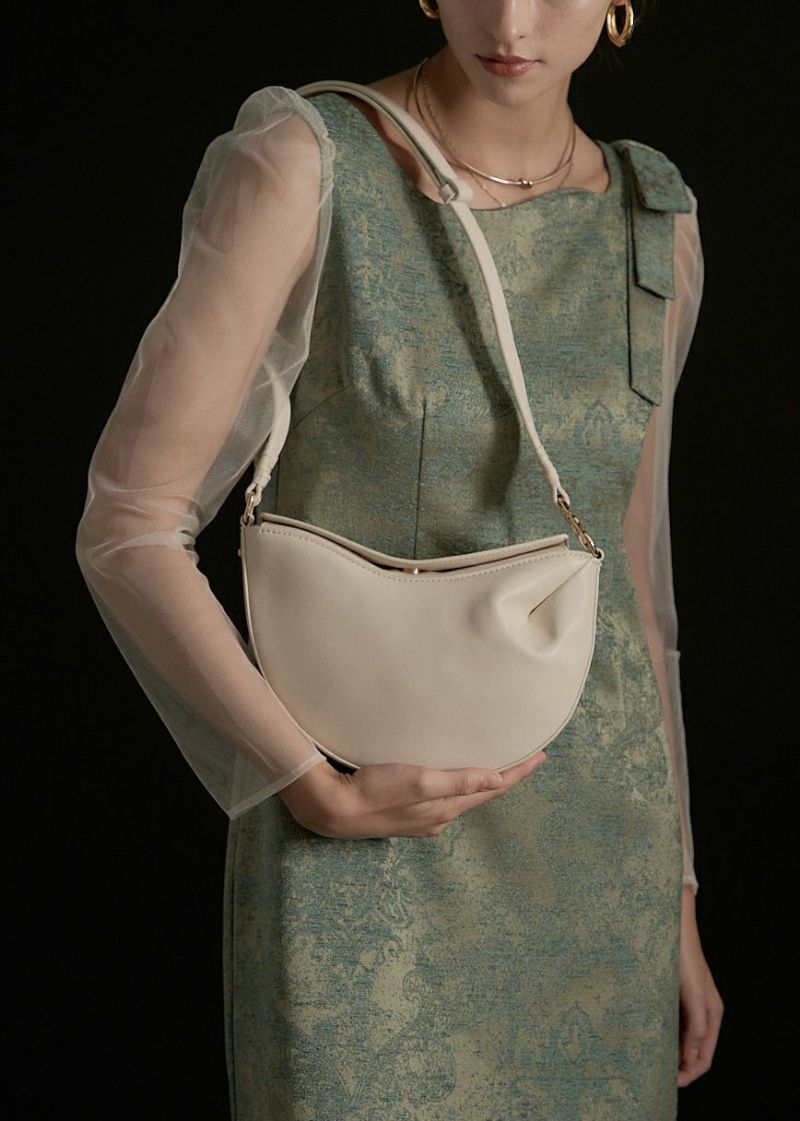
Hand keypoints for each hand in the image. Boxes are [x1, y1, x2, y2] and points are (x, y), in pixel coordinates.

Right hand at [277, 750, 548, 838]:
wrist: (332, 809)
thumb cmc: (375, 790)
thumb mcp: (420, 782)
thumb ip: (459, 781)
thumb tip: (498, 778)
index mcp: (447, 808)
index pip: (493, 788)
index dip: (518, 772)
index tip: (540, 756)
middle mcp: (439, 816)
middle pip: (482, 793)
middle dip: (505, 776)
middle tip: (525, 757)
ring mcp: (422, 817)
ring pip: (463, 797)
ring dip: (482, 781)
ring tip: (496, 763)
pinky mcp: (405, 813)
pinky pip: (443, 798)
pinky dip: (458, 785)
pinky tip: (453, 776)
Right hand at [678, 884, 723, 1087]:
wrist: (670, 918)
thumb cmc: (664, 948)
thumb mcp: (666, 985)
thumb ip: (667, 1008)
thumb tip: (660, 1037)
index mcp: (703, 1006)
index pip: (699, 1052)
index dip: (686, 1071)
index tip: (668, 1080)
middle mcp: (709, 1006)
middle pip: (702, 1055)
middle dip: (686, 1074)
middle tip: (667, 1083)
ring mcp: (704, 999)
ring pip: (701, 1046)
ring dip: (686, 1064)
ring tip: (666, 1073)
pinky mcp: (696, 992)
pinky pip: (697, 1028)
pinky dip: (687, 1045)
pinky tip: (672, 1050)